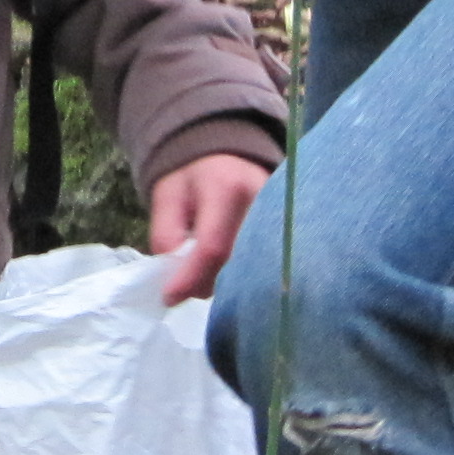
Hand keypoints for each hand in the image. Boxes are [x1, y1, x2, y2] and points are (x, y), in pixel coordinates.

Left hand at [148, 152, 271, 304]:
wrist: (224, 157)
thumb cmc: (191, 177)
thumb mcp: (166, 197)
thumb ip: (166, 236)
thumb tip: (175, 283)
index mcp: (228, 188)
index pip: (213, 246)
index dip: (190, 277)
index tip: (168, 297)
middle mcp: (264, 204)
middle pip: (235, 264)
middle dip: (205, 283)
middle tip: (183, 284)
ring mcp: (281, 219)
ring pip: (250, 271)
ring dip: (222, 281)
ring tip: (201, 270)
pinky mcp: (287, 232)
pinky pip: (261, 266)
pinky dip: (238, 277)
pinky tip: (222, 272)